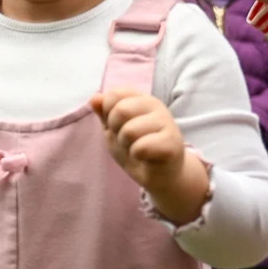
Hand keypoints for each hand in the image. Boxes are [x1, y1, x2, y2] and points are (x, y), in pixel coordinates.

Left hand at [90, 88, 209, 223]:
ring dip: (127, 145)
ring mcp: (167, 122)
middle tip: (128, 139)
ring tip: (138, 148)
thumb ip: (103, 112)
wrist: (158, 174)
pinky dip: (137, 155)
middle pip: (121, 110)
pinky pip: (141, 148)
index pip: (114, 94)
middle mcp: (156, 105)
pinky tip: (146, 156)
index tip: (118, 125)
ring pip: (129, 131)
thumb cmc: (135, 147)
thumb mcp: (113, 128)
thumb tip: (94, 98)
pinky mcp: (172, 143)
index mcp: (140, 98)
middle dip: (116, 130)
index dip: (108, 113)